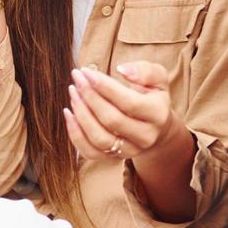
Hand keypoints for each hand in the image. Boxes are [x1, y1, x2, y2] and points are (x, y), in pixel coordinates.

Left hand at [63, 62, 183, 161]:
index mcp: (158, 114)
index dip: (104, 87)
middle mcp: (146, 136)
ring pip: (99, 138)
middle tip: (77, 77)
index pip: (128, 102)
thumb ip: (145, 70)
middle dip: (89, 96)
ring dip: (81, 114)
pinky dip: (75, 134)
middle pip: (111, 120)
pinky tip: (69, 113)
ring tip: (73, 92)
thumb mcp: (158, 78)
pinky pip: (90, 152)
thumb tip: (122, 69)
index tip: (87, 72)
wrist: (157, 127)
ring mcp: (130, 150)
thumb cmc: (152, 96)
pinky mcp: (114, 158)